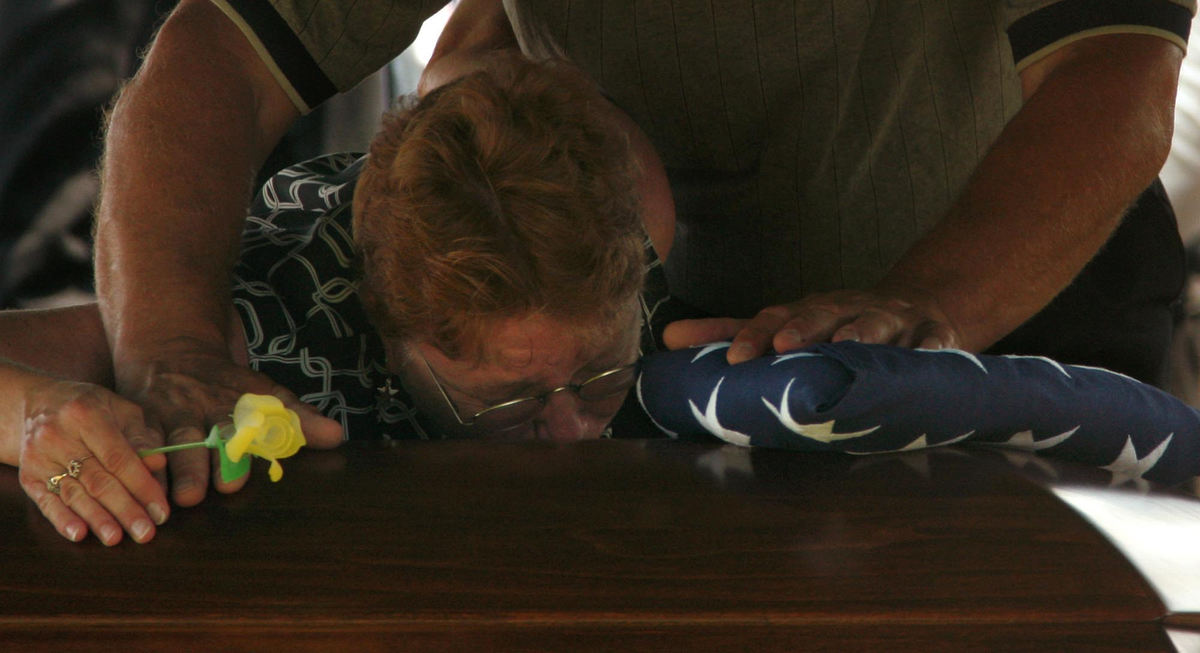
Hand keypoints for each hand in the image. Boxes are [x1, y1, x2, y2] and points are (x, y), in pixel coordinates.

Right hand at [19, 380, 167, 544]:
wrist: (38, 404)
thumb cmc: (92, 408)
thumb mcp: (121, 410)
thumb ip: (141, 436)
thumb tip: (159, 463)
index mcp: (87, 414)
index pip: (119, 458)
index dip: (142, 487)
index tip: (161, 511)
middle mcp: (58, 435)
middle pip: (97, 480)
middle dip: (125, 509)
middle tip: (145, 533)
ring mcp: (40, 457)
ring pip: (73, 493)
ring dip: (97, 519)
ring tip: (116, 539)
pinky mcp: (28, 475)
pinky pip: (46, 501)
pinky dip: (62, 520)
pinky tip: (79, 534)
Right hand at [116, 338, 342, 506]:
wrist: (171, 353)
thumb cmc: (225, 386)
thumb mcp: (265, 394)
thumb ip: (297, 419)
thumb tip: (337, 437)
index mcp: (232, 406)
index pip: (240, 428)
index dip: (240, 450)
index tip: (236, 478)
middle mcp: (197, 411)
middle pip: (196, 440)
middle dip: (195, 467)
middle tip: (194, 494)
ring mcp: (163, 418)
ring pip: (162, 445)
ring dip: (163, 472)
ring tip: (165, 499)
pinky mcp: (136, 424)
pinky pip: (131, 444)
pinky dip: (132, 464)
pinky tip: (130, 485)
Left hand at [663, 288, 960, 363]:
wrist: (919, 307)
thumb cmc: (839, 325)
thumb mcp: (786, 326)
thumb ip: (731, 335)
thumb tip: (668, 340)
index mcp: (806, 312)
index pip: (773, 319)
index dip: (753, 335)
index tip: (734, 358)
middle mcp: (844, 309)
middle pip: (820, 314)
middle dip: (801, 328)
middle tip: (783, 345)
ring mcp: (889, 320)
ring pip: (875, 322)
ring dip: (861, 331)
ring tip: (848, 343)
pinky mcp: (930, 335)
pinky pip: (931, 340)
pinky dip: (929, 345)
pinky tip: (926, 353)